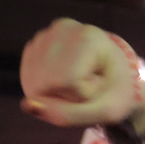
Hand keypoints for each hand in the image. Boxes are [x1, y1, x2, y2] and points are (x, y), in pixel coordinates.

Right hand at [19, 19, 144, 129]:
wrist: (117, 78)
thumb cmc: (117, 94)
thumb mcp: (106, 112)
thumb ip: (70, 115)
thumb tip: (27, 105)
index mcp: (89, 36)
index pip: (67, 82)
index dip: (82, 95)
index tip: (100, 85)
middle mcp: (63, 28)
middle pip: (45, 83)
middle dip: (66, 96)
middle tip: (89, 87)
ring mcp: (45, 35)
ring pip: (34, 84)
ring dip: (55, 95)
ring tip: (79, 83)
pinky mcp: (33, 47)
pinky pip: (28, 82)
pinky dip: (44, 91)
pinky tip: (64, 82)